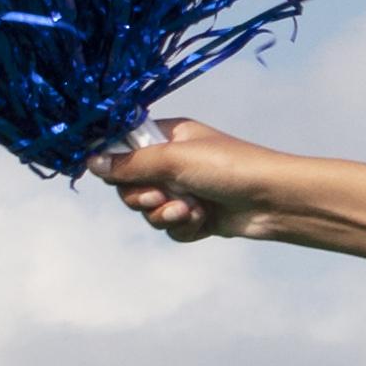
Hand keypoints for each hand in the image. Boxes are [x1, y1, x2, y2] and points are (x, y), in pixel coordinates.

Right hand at [96, 118, 273, 242]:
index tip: (117, 174)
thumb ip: (130, 163)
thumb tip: (90, 162)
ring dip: (165, 214)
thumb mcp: (173, 158)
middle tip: (160, 195)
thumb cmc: (229, 168)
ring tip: (190, 209)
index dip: (115, 165)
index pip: (122, 149)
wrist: (275, 200)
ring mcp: (185, 190)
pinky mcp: (197, 216)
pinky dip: (182, 227)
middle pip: (128, 185)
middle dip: (142, 196)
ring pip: (148, 210)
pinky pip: (169, 228)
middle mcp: (173, 162)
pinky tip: (203, 220)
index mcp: (168, 137)